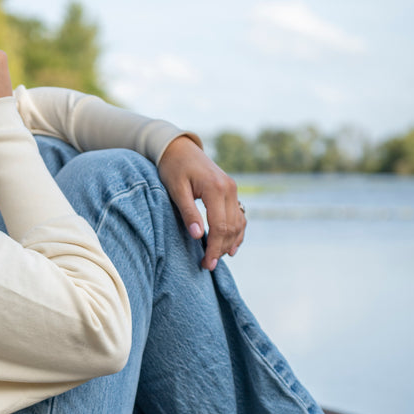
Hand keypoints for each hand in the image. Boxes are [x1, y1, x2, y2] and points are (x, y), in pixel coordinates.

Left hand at [157, 136, 245, 270]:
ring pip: (238, 223)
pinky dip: (237, 232)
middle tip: (208, 265)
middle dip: (221, 249)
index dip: (214, 247)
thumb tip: (197, 236)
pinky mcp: (231, 191)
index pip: (220, 226)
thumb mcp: (176, 189)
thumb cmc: (173, 167)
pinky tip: (231, 247)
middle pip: (231, 227)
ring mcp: (233, 189)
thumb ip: (188, 212)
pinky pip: (240, 216)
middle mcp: (229, 188)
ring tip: (216, 258)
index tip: (206, 263)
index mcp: (215, 188)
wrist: (179, 148)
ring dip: (229, 243)